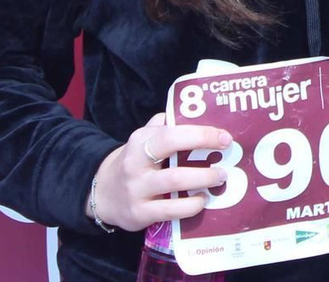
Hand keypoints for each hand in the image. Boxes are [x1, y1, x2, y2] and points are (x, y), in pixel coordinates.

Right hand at [88, 112, 232, 231]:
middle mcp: (136, 164)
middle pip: (174, 159)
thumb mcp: (145, 138)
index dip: (202, 135)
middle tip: (226, 165)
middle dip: (205, 162)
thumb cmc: (136, 161)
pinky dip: (191, 206)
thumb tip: (201, 115)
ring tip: (219, 180)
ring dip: (203, 181)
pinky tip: (201, 200)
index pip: (172, 133)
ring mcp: (136, 190)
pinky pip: (170, 210)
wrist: (103, 193)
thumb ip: (167, 125)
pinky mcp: (139, 214)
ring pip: (175, 184)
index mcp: (141, 141)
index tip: (225, 138)